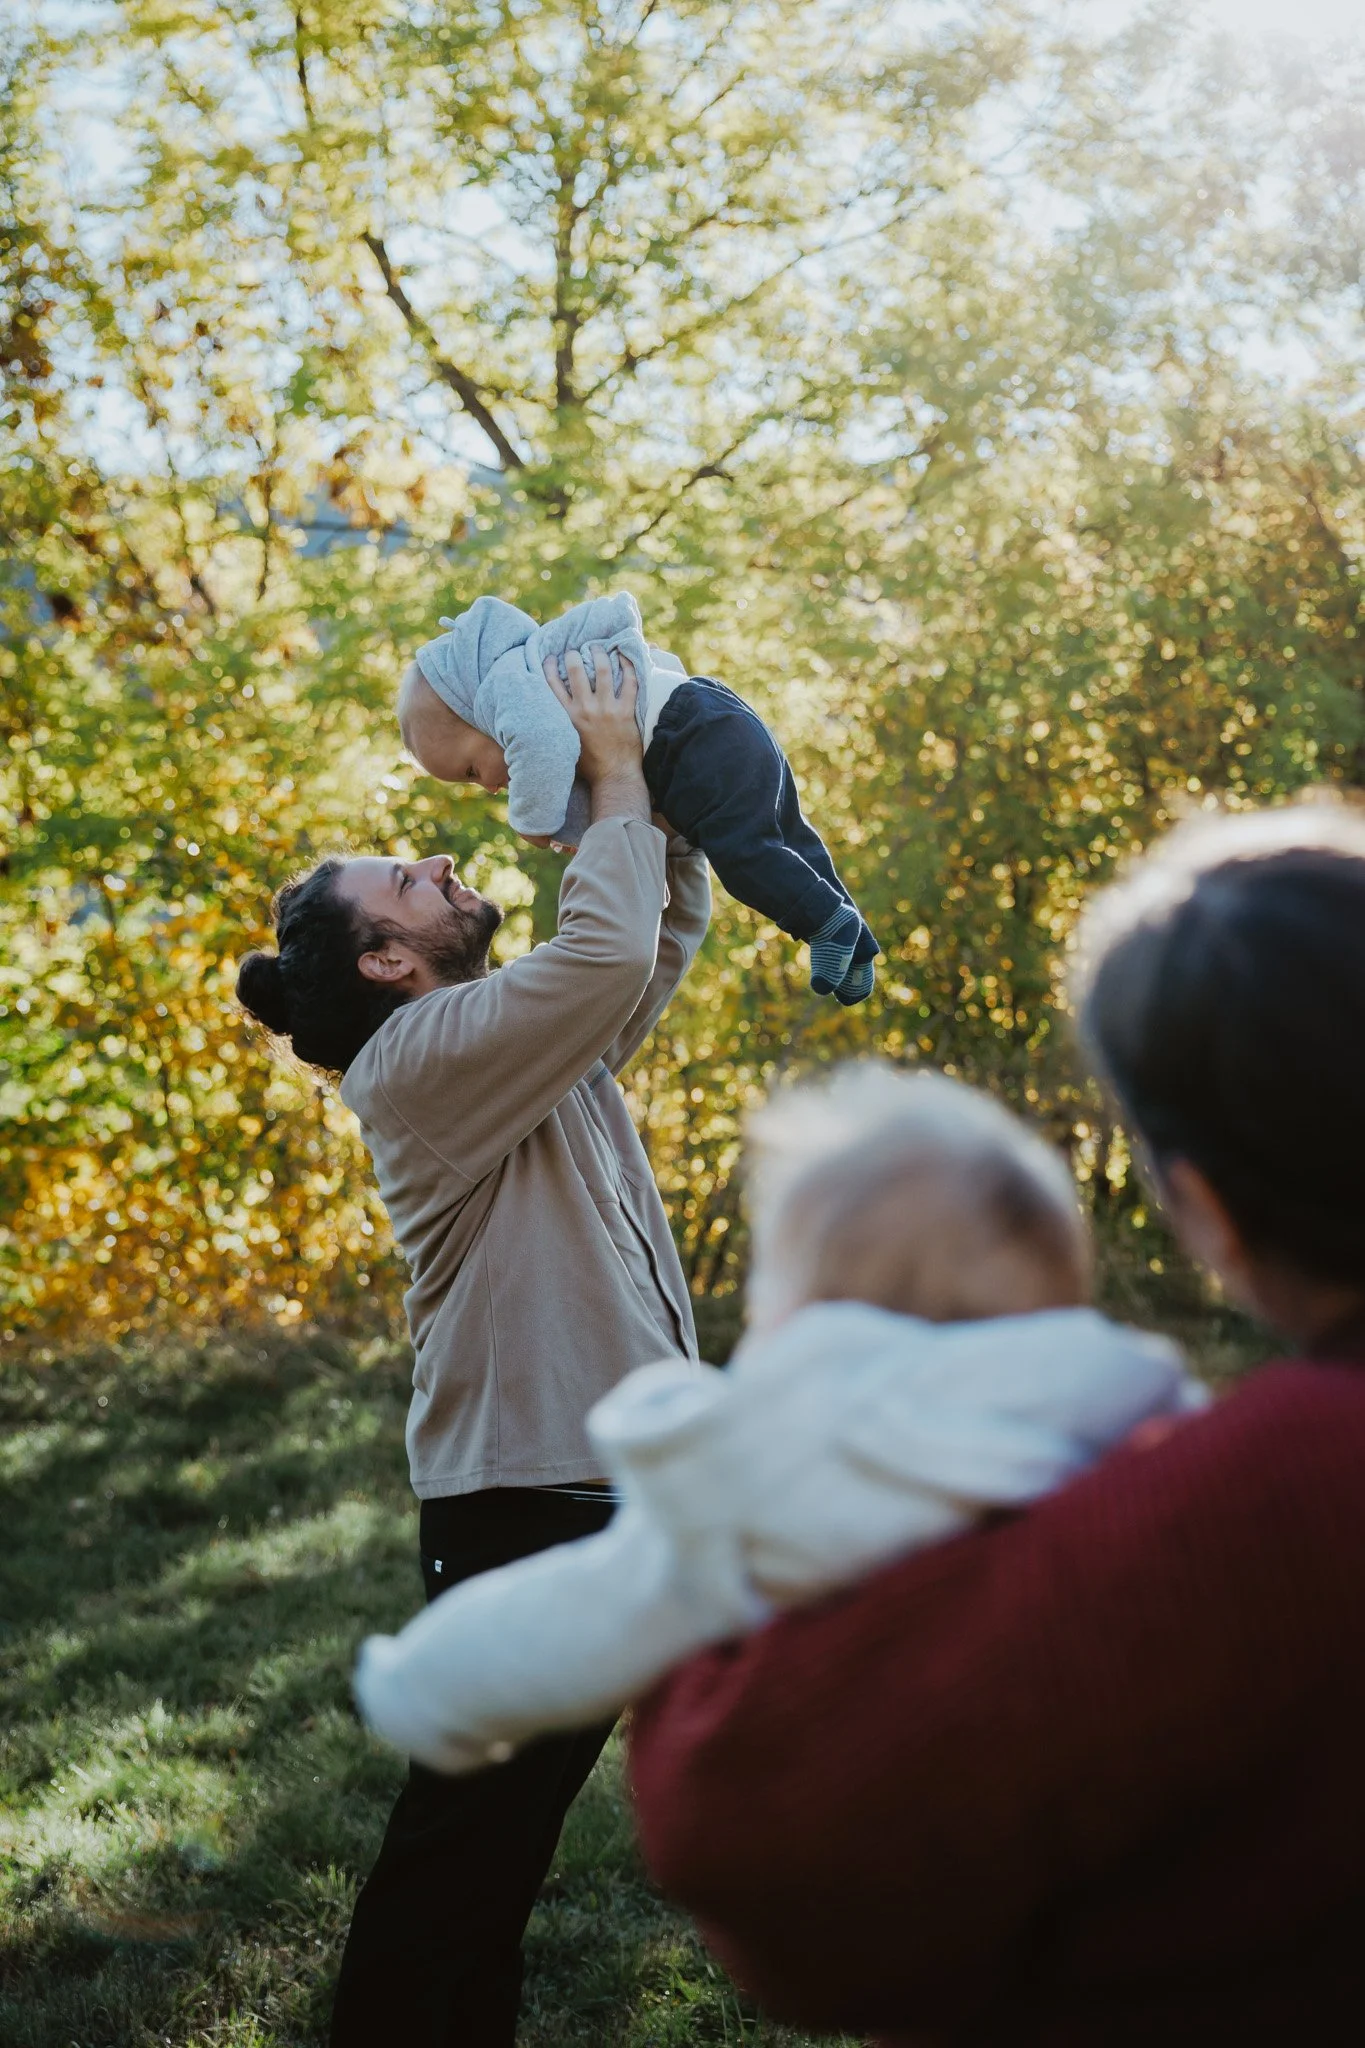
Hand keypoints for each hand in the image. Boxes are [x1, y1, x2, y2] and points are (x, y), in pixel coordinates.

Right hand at [542, 645, 642, 785]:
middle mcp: (584, 709)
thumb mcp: (565, 743)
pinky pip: (629, 682)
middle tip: (576, 650)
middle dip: (573, 654)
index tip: (551, 657)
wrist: (613, 777)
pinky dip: (628, 667)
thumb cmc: (588, 765)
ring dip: (600, 654)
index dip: (549, 666)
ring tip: (598, 648)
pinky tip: (625, 658)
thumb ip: (559, 725)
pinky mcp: (625, 712)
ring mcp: (606, 709)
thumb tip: (548, 714)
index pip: (552, 683)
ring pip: (602, 669)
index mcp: (566, 717)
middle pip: (575, 669)